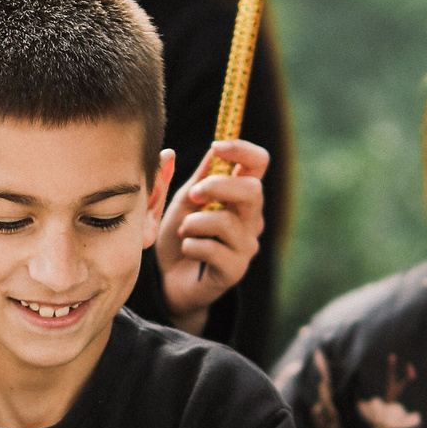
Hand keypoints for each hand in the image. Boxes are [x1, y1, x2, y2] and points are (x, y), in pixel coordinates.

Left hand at [156, 142, 267, 323]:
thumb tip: (213, 150)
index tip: (217, 147)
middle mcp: (251, 219)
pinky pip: (213, 250)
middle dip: (217, 186)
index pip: (258, 164)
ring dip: (195, 223)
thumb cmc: (181, 235)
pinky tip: (187, 251)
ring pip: (227, 222)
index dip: (242, 150)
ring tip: (184, 231)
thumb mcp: (184, 201)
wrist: (168, 280)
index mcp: (241, 195)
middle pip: (252, 190)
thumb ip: (199, 177)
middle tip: (193, 194)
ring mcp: (246, 245)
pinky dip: (191, 246)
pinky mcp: (235, 270)